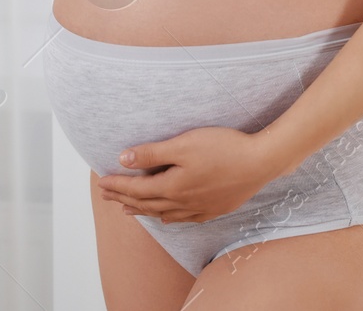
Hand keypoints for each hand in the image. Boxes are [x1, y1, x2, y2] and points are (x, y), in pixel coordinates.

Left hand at [96, 127, 283, 223]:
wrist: (261, 162)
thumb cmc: (223, 148)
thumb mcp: (184, 144)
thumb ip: (152, 153)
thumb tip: (123, 159)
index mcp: (172, 186)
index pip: (136, 188)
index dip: (117, 185)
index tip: (101, 182)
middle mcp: (182, 202)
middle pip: (146, 202)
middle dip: (123, 197)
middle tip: (106, 195)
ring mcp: (199, 208)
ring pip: (163, 213)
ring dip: (142, 210)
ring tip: (127, 209)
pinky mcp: (214, 209)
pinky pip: (183, 218)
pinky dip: (168, 217)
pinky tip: (166, 217)